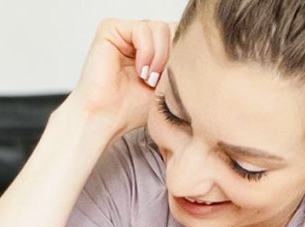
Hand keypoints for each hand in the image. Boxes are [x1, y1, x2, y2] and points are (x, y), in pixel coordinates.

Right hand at [69, 18, 177, 136]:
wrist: (105, 119)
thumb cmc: (130, 110)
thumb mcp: (167, 85)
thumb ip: (180, 64)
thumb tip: (200, 46)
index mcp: (152, 48)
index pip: (178, 36)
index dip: (180, 56)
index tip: (170, 82)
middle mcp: (138, 37)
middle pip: (172, 28)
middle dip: (171, 56)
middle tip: (159, 82)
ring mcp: (125, 31)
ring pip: (160, 28)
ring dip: (159, 57)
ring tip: (148, 79)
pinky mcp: (110, 28)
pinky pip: (142, 29)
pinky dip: (147, 52)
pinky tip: (140, 71)